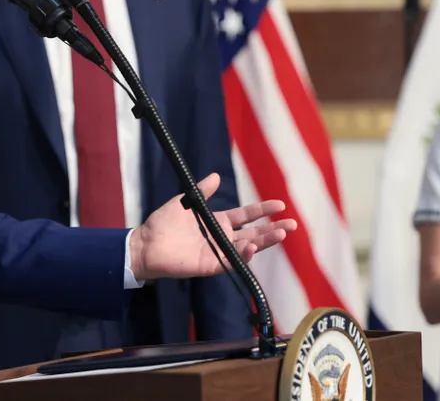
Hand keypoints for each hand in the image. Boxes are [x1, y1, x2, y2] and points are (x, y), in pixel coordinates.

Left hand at [129, 173, 295, 280]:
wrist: (146, 243)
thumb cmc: (163, 223)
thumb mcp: (186, 202)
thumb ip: (203, 191)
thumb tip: (216, 175)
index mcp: (217, 222)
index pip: (246, 216)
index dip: (262, 210)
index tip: (279, 204)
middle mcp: (221, 237)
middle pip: (253, 233)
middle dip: (273, 229)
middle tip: (293, 224)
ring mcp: (217, 252)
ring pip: (247, 248)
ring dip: (264, 241)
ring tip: (281, 233)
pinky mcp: (210, 265)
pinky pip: (231, 262)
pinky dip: (243, 256)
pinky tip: (253, 246)